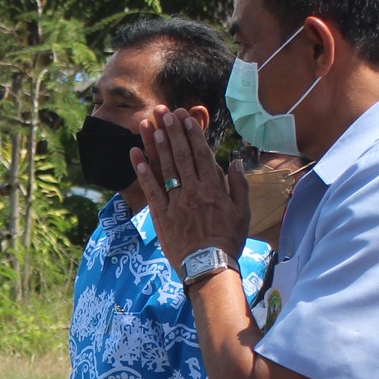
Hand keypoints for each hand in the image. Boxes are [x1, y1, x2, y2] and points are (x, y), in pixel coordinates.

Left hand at [133, 108, 251, 265]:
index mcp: (214, 187)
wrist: (209, 266)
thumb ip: (239, 185)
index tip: (185, 117)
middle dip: (173, 131)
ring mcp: (176, 202)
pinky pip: (151, 189)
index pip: (201, 154)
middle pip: (181, 155)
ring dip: (157, 144)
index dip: (192, 134)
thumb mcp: (243, 211)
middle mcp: (194, 190)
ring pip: (165, 168)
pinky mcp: (161, 215)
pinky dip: (143, 171)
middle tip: (165, 112)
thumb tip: (236, 161)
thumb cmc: (228, 239)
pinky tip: (136, 155)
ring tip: (151, 124)